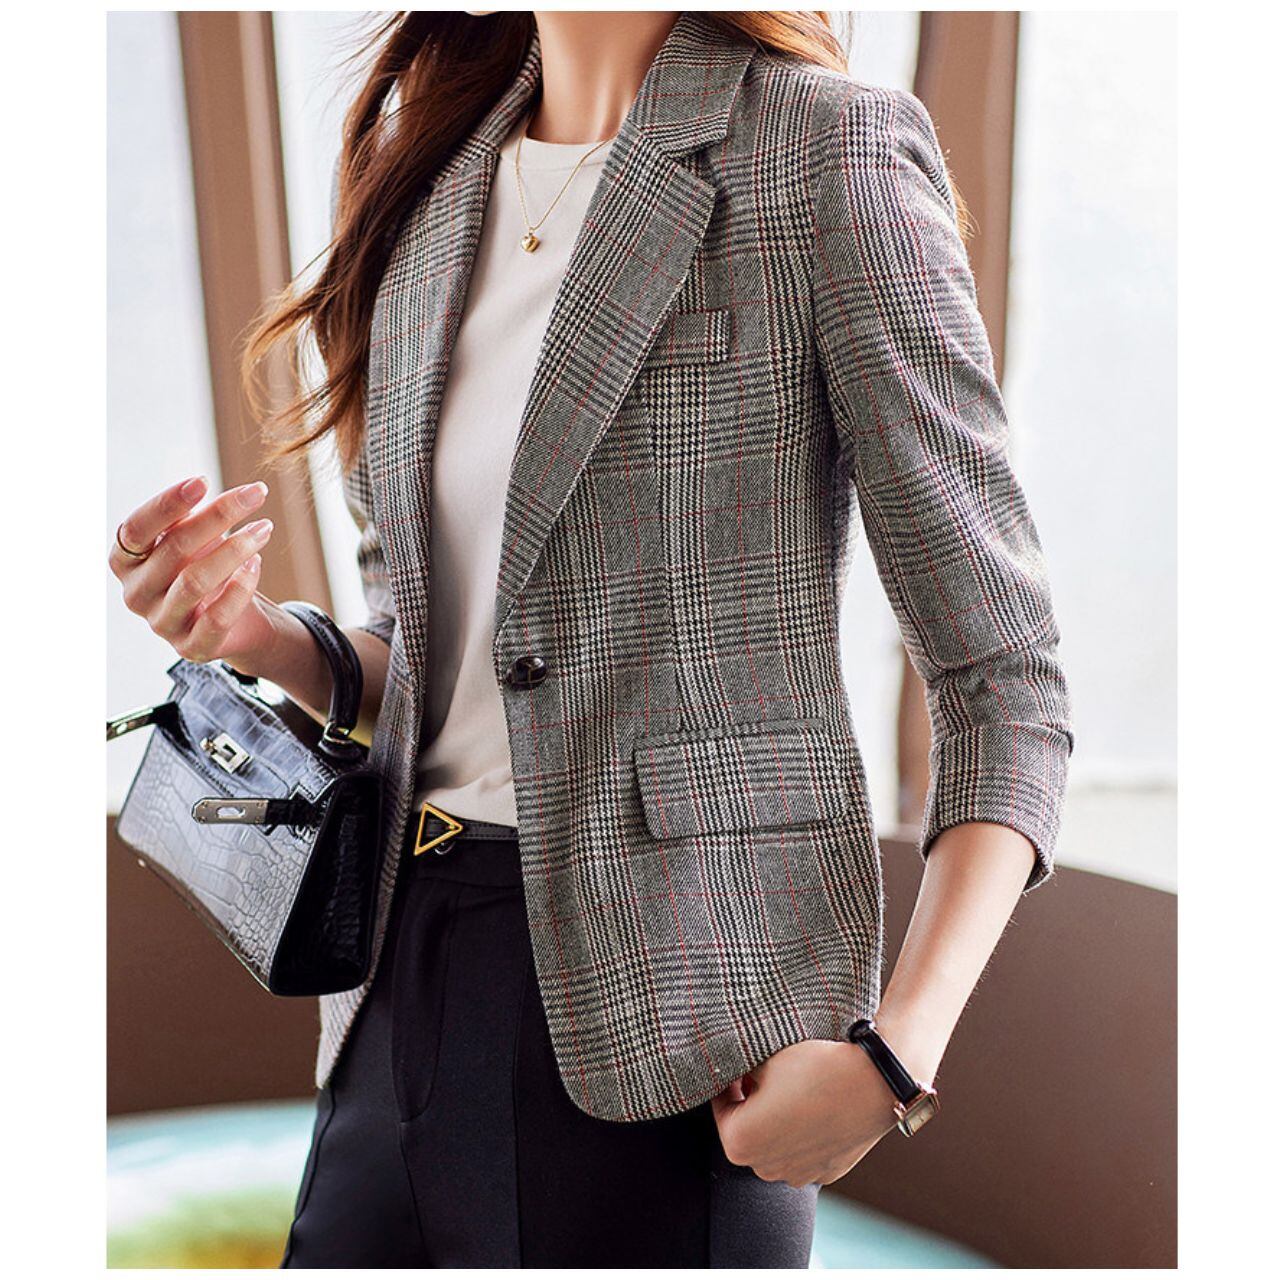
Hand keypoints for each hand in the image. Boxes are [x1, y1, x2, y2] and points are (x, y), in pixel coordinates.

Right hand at [110, 474, 280, 671]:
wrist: (237, 622)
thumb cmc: (206, 568)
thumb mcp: (193, 539)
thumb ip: (187, 519)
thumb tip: (196, 488)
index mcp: (125, 561)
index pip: (136, 528)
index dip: (167, 503)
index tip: (202, 481)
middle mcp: (135, 594)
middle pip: (175, 548)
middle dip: (219, 515)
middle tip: (256, 493)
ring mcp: (161, 623)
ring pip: (195, 581)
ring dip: (236, 548)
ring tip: (264, 528)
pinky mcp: (191, 647)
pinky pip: (217, 617)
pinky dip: (241, 586)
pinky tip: (258, 562)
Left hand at [710, 1039, 901, 1186]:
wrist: (872, 1081)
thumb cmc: (813, 1067)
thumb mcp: (764, 1058)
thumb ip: (740, 1069)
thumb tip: (735, 1070)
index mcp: (740, 1141)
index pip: (720, 1107)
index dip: (727, 1081)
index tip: (737, 1066)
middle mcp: (765, 1168)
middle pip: (747, 1130)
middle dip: (750, 1103)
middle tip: (761, 1074)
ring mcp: (798, 1174)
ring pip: (775, 1143)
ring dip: (776, 1121)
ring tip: (790, 1089)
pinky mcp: (826, 1172)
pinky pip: (804, 1151)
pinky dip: (803, 1132)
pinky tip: (815, 1106)